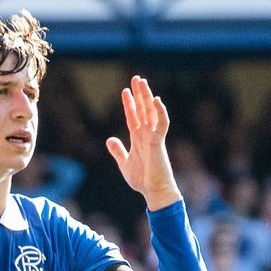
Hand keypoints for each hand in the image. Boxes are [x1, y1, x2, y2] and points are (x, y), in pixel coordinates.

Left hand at [106, 76, 181, 210]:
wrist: (153, 191)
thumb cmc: (142, 179)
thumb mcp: (124, 162)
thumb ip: (118, 150)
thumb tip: (109, 139)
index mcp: (138, 138)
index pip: (132, 116)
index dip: (129, 104)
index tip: (125, 91)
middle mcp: (146, 134)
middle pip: (142, 110)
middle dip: (139, 94)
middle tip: (136, 78)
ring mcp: (153, 137)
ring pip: (151, 112)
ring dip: (147, 97)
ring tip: (143, 82)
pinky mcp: (159, 142)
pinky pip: (161, 124)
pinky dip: (160, 112)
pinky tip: (156, 100)